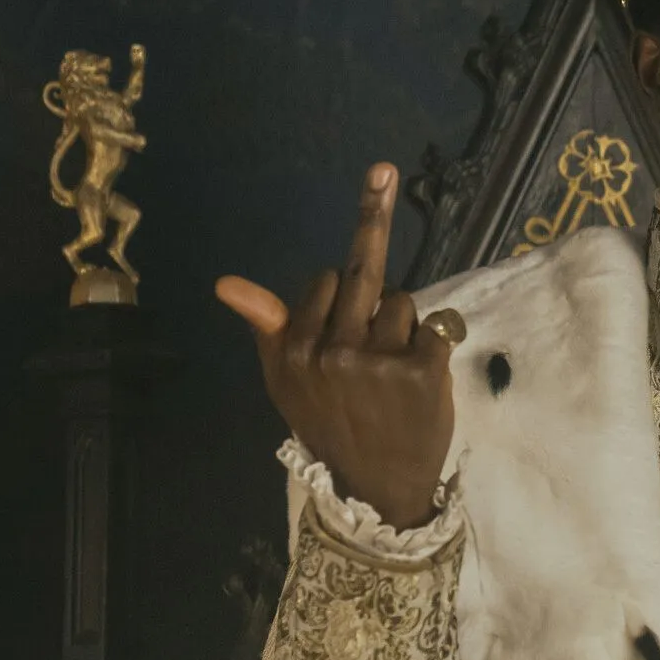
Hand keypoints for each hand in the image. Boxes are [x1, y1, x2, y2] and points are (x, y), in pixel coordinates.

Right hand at [217, 162, 457, 529]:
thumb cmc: (331, 427)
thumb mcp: (286, 384)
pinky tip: (419, 379)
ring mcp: (379, 360)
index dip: (335, 295)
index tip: (341, 305)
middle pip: (361, 271)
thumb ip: (267, 327)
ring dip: (402, 323)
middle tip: (380, 169)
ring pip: (402, 300)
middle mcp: (333, 350)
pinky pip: (433, 327)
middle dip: (372, 224)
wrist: (378, 489)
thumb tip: (226, 283)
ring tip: (393, 366)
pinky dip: (431, 346)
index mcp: (295, 350)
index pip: (322, 282)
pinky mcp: (423, 370)